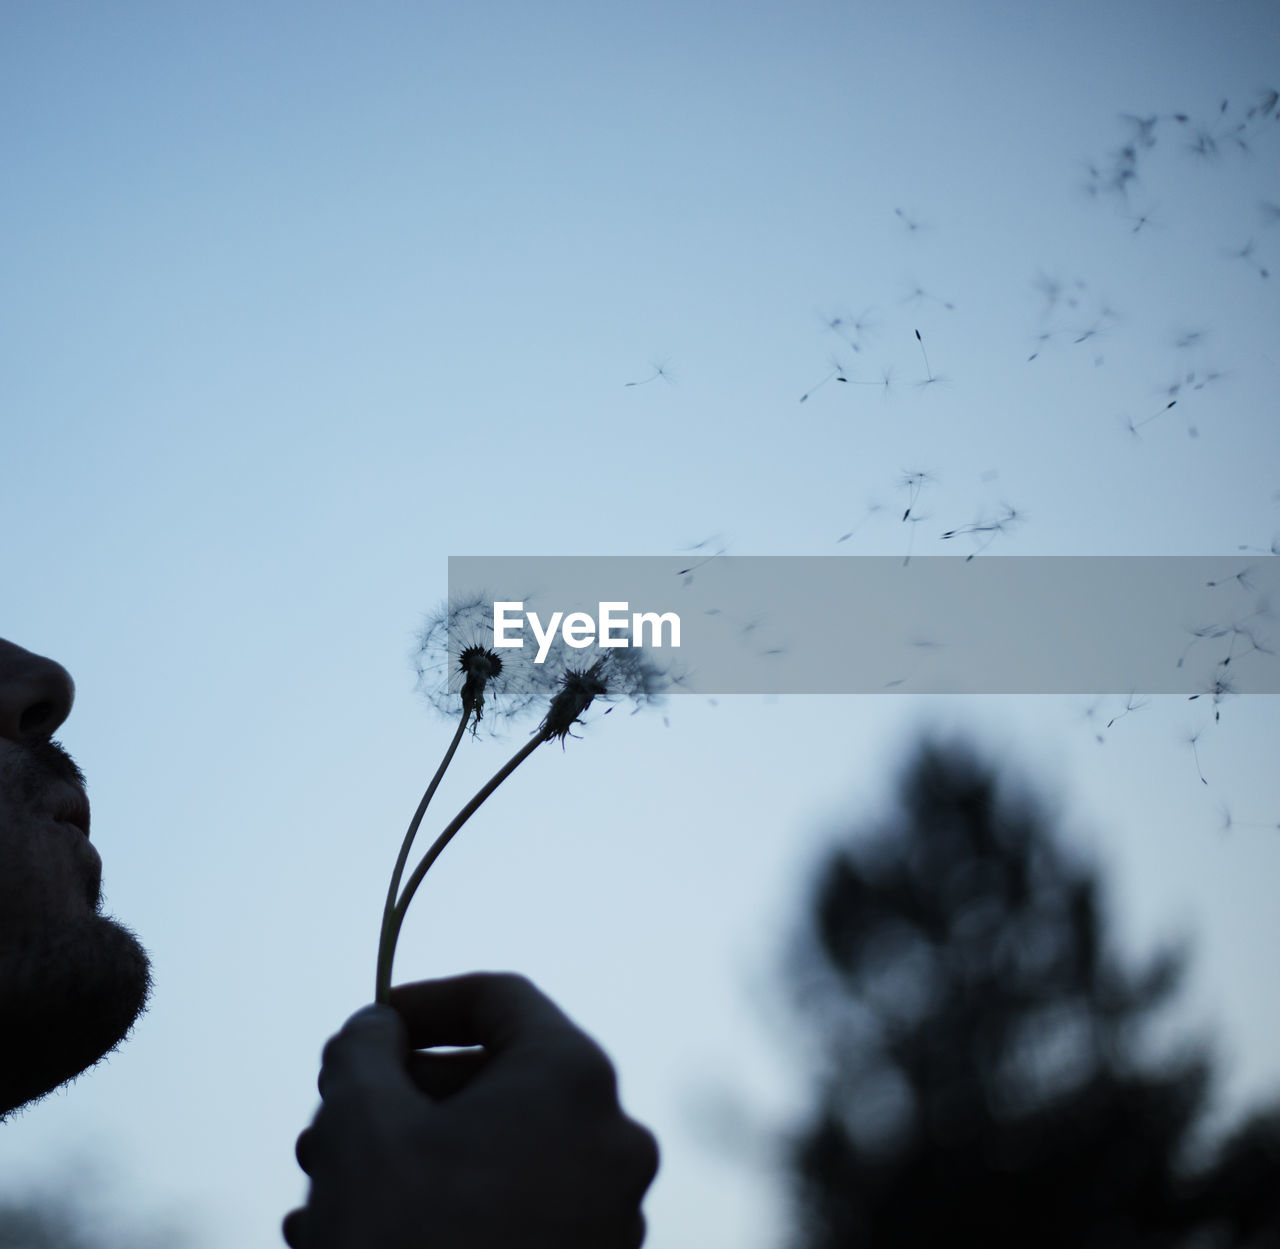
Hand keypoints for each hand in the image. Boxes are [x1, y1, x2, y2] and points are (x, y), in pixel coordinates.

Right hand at [283, 972, 658, 1248]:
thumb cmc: (401, 1241)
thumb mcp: (361, 1120)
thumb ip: (366, 1046)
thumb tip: (378, 1027)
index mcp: (572, 1076)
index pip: (502, 997)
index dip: (426, 1001)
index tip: (369, 1027)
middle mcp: (611, 1137)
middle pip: (501, 1078)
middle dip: (405, 1095)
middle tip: (330, 1123)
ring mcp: (611, 1213)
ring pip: (502, 1152)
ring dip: (414, 1158)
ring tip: (323, 1191)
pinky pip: (519, 1212)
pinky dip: (450, 1208)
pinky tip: (363, 1238)